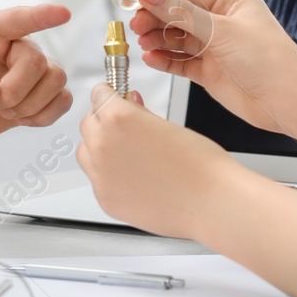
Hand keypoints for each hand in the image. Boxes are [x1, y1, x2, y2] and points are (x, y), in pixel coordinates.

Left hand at [0, 3, 73, 137]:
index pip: (17, 19)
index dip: (41, 16)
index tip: (63, 13)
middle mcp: (15, 44)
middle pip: (37, 61)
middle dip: (14, 91)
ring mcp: (33, 68)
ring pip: (56, 79)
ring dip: (30, 105)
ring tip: (4, 111)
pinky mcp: (43, 91)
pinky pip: (63, 99)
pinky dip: (43, 116)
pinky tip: (21, 119)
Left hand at [76, 82, 236, 238]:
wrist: (210, 202)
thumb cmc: (199, 163)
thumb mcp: (166, 123)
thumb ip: (138, 113)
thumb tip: (128, 104)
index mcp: (118, 117)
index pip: (98, 94)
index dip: (110, 96)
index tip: (114, 100)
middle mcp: (102, 144)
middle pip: (88, 123)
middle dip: (104, 122)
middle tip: (127, 129)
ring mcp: (101, 175)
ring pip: (86, 152)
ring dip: (100, 149)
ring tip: (129, 155)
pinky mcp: (105, 199)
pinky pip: (97, 180)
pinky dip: (109, 176)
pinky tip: (134, 178)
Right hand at [129, 0, 296, 132]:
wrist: (286, 100)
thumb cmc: (267, 59)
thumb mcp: (219, 29)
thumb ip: (180, 13)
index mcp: (230, 3)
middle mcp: (221, 24)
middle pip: (178, 16)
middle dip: (155, 19)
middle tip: (136, 25)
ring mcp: (215, 48)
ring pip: (177, 40)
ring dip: (158, 40)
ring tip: (142, 43)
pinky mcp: (210, 73)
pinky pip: (181, 62)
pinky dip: (165, 59)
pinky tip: (152, 57)